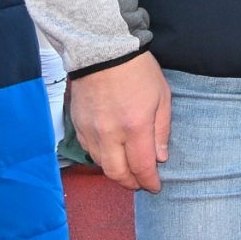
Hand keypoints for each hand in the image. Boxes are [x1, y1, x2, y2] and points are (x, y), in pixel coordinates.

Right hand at [70, 53, 171, 192]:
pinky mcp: (78, 126)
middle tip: (141, 183)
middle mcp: (110, 133)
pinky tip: (113, 155)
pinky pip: (89, 151)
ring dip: (116, 172)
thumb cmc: (139, 72)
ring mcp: (91, 131)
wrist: (104, 52)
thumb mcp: (162, 98)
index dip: (149, 181)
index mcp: (135, 126)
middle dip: (131, 183)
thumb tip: (160, 158)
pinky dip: (102, 158)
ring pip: (101, 164)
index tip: (155, 187)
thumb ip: (161, 131)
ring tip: (129, 170)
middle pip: (117, 173)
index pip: (141, 166)